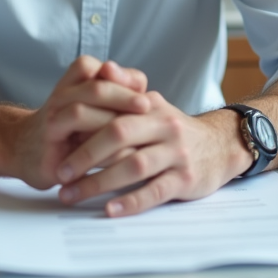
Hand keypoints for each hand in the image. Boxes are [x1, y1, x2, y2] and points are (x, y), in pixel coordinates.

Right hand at [9, 55, 149, 188]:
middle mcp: (62, 95)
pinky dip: (96, 147)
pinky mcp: (49, 142)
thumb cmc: (71, 131)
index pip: (101, 68)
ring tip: (133, 133)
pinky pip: (72, 143)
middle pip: (95, 85)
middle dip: (124, 95)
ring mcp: (53, 117)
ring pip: (80, 110)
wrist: (27, 152)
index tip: (147, 94)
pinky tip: (116, 155)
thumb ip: (119, 100)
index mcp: (74, 82)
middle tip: (147, 107)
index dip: (125, 77)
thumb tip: (149, 100)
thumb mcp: (97, 111)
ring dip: (109, 120)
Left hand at [54, 93, 253, 216]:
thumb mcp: (153, 105)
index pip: (112, 110)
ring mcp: (176, 154)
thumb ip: (125, 89)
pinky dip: (130, 201)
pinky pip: (155, 191)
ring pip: (134, 166)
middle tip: (60, 173)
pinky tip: (109, 209)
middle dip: (84, 155)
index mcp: (151, 108)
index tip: (56, 141)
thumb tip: (102, 67)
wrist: (221, 146)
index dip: (82, 124)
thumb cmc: (175, 130)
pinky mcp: (186, 179)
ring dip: (98, 182)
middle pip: (119, 135)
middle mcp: (164, 127)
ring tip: (72, 195)